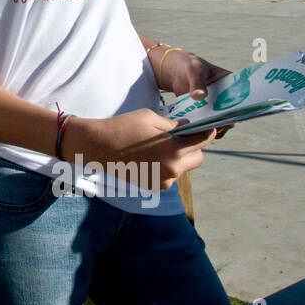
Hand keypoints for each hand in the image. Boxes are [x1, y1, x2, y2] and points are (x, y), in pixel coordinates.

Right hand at [64, 109, 216, 189]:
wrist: (97, 147)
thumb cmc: (123, 127)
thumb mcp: (150, 117)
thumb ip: (173, 124)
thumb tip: (186, 127)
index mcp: (174, 149)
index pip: (203, 140)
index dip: (207, 132)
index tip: (208, 128)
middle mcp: (173, 169)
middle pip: (198, 158)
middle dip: (193, 147)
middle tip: (179, 137)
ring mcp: (163, 180)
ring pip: (183, 168)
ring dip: (178, 158)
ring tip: (159, 147)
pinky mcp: (153, 187)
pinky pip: (168, 176)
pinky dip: (165, 167)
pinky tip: (149, 158)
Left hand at [157, 50, 234, 137]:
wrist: (177, 73)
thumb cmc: (190, 67)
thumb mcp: (194, 71)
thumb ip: (197, 82)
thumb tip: (199, 96)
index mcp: (232, 83)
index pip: (243, 97)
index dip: (242, 106)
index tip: (234, 114)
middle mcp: (228, 98)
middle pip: (234, 114)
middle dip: (227, 121)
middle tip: (216, 125)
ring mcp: (218, 108)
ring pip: (222, 123)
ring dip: (215, 128)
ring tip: (203, 129)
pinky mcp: (206, 116)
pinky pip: (208, 126)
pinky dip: (203, 130)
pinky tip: (194, 131)